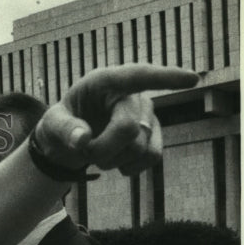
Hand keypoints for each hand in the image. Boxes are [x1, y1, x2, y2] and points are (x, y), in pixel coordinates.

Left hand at [36, 64, 199, 174]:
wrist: (69, 141)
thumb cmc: (61, 124)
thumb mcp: (51, 125)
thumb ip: (64, 129)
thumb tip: (83, 139)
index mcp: (104, 82)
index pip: (138, 76)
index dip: (165, 77)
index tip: (192, 79)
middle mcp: (130, 95)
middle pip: (128, 128)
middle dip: (102, 149)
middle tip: (85, 152)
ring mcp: (145, 114)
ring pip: (139, 147)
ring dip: (113, 160)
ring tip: (97, 153)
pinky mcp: (152, 135)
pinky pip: (152, 157)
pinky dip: (131, 168)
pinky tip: (117, 163)